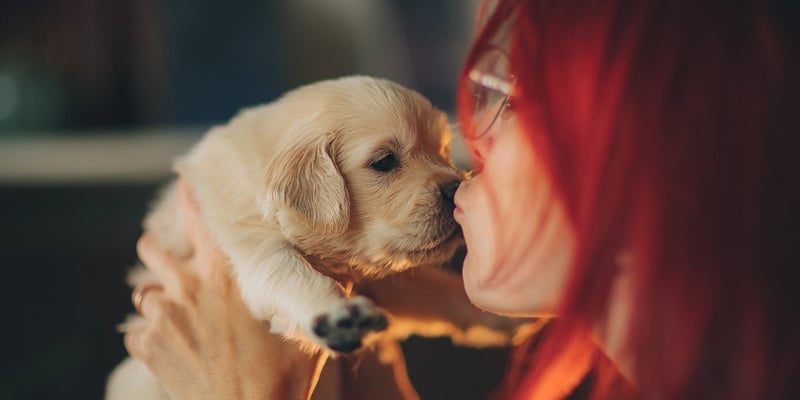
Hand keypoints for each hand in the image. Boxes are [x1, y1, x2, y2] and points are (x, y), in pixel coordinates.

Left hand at [122, 179, 325, 399]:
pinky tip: (171, 346)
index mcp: (224, 274)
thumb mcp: (303, 327)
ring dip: (157, 297)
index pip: (199, 218)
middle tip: (169, 255)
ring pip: (143, 292)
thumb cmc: (281, 373)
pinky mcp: (149, 348)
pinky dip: (151, 337)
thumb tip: (345, 276)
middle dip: (158, 248)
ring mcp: (163, 317)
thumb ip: (314, 295)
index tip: (185, 181)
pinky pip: (138, 333)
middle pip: (153, 248)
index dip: (190, 195)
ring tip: (173, 309)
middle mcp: (187, 286)